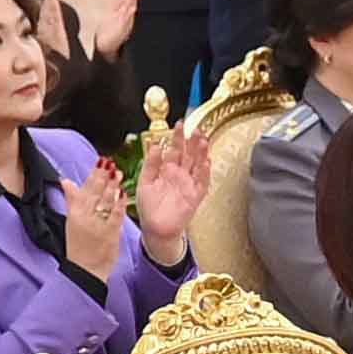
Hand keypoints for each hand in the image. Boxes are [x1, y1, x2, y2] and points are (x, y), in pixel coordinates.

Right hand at [61, 156, 129, 274]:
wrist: (85, 270)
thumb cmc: (79, 245)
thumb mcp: (71, 221)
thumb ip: (72, 199)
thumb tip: (66, 180)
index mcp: (75, 213)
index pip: (85, 188)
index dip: (94, 174)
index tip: (101, 160)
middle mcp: (85, 217)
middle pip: (95, 193)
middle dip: (104, 177)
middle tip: (111, 163)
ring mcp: (98, 225)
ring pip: (106, 202)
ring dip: (112, 186)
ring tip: (118, 173)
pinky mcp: (110, 234)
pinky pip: (116, 216)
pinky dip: (119, 204)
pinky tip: (124, 194)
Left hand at [133, 124, 208, 250]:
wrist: (155, 229)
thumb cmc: (149, 207)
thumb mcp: (145, 182)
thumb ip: (150, 164)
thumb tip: (154, 145)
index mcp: (167, 169)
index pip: (175, 148)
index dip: (177, 137)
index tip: (179, 125)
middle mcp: (180, 175)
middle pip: (189, 154)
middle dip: (193, 141)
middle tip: (196, 129)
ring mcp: (189, 185)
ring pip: (198, 165)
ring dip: (201, 153)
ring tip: (203, 141)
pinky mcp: (195, 197)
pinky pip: (202, 183)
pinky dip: (205, 173)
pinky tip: (207, 162)